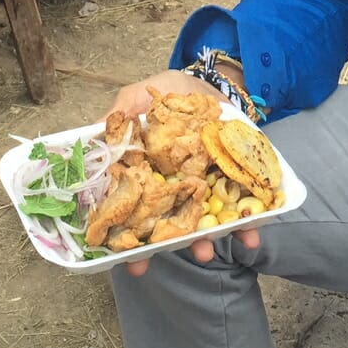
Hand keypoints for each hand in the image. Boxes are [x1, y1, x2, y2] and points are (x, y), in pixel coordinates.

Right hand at [109, 70, 260, 277]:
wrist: (212, 84)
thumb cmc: (171, 91)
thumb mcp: (140, 95)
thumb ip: (123, 111)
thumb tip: (97, 130)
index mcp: (145, 173)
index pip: (131, 209)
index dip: (126, 237)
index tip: (126, 259)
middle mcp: (170, 187)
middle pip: (163, 224)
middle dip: (162, 246)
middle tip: (153, 263)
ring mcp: (200, 188)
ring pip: (199, 222)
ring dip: (202, 241)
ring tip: (205, 252)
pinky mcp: (228, 182)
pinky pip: (237, 208)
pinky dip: (245, 224)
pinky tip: (250, 234)